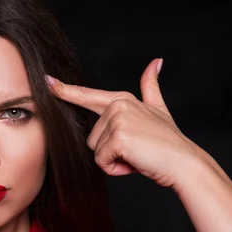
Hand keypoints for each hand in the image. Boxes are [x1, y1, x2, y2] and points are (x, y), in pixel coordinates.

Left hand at [46, 58, 203, 188]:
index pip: (87, 95)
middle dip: (110, 151)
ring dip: (114, 160)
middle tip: (136, 149)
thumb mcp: (158, 110)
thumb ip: (151, 87)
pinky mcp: (118, 137)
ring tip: (137, 155)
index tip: (47, 81)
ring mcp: (118, 119)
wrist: (185, 163)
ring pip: (96, 150)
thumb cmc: (169, 142)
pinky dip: (117, 169)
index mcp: (121, 99)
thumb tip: (156, 62)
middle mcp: (117, 105)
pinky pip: (102, 161)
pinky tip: (136, 162)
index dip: (65, 90)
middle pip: (91, 138)